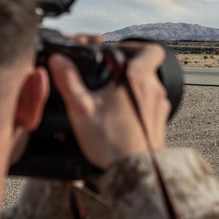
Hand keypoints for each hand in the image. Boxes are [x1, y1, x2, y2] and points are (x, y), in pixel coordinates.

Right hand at [47, 35, 169, 168]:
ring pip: (148, 88)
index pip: (150, 49)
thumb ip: (68, 80)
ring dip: (132, 89)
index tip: (117, 52)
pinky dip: (138, 107)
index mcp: (138, 78)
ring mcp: (160, 108)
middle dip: (127, 70)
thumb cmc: (109, 142)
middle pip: (146, 68)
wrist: (134, 173)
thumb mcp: (81, 108)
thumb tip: (58, 60)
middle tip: (106, 79)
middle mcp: (154, 90)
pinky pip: (151, 106)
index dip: (135, 46)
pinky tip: (121, 118)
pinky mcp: (160, 123)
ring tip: (111, 101)